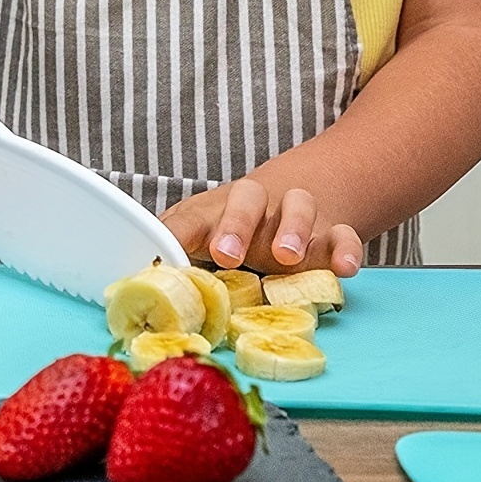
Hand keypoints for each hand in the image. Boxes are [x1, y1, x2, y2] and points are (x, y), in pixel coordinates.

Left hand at [160, 177, 361, 276]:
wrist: (289, 203)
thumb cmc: (232, 232)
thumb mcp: (199, 241)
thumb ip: (173, 258)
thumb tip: (134, 282)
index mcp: (216, 211)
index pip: (194, 216)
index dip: (180, 232)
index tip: (167, 252)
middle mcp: (256, 209)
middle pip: (247, 199)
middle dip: (235, 224)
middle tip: (225, 254)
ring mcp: (296, 219)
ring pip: (298, 207)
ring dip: (292, 228)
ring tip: (286, 256)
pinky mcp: (331, 236)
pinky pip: (343, 237)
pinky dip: (346, 249)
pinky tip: (345, 268)